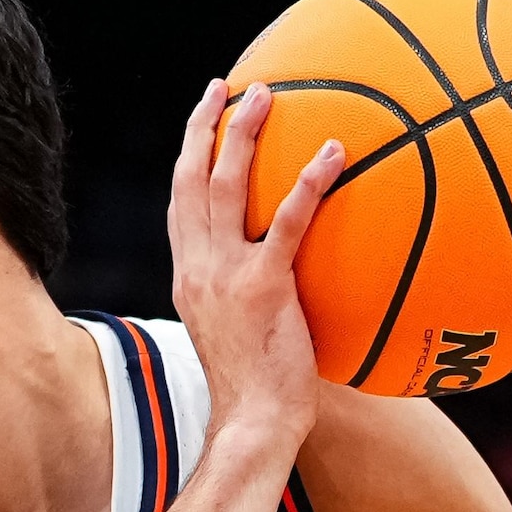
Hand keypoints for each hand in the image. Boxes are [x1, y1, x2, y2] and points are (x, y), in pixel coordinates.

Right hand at [171, 79, 345, 452]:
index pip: (179, 206)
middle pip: (190, 180)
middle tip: (229, 86)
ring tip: (267, 94)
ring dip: (242, 133)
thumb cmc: (259, 391)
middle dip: (206, 126)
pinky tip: (332, 153)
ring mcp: (224, 276)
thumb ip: (252, 297)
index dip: (189, 157)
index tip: (204, 121)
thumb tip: (289, 278)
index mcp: (189, 277)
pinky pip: (285, 223)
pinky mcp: (261, 288)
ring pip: (222, 186)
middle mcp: (197, 268)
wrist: (253, 425)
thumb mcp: (241, 334)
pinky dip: (307, 183)